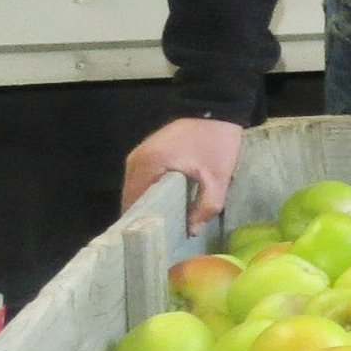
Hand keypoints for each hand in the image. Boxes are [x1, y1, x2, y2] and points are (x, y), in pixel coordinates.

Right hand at [124, 117, 242, 234]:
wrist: (217, 109)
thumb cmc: (216, 142)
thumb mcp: (217, 177)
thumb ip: (206, 207)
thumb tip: (191, 232)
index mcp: (147, 165)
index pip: (133, 204)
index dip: (141, 224)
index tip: (153, 240)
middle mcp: (135, 161)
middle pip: (133, 198)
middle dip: (146, 217)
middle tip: (162, 237)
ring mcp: (139, 156)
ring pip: (137, 190)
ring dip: (150, 206)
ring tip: (166, 226)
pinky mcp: (147, 154)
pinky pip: (144, 180)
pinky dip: (152, 194)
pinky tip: (168, 207)